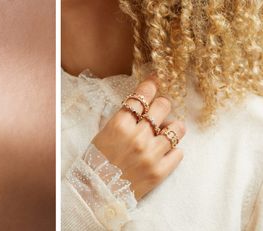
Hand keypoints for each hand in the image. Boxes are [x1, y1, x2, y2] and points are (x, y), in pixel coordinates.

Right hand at [92, 75, 185, 199]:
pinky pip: (179, 152)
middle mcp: (137, 137)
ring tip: (165, 132)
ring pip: (177, 128)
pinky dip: (172, 150)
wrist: (97, 193)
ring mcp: (150, 155)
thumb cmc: (97, 161)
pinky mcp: (160, 172)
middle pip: (163, 106)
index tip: (155, 80)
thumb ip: (124, 118)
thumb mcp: (104, 133)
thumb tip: (143, 105)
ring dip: (171, 127)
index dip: (150, 85)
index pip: (141, 96)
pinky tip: (162, 151)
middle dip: (162, 105)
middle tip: (159, 110)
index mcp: (119, 125)